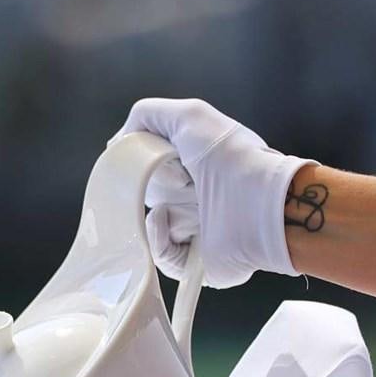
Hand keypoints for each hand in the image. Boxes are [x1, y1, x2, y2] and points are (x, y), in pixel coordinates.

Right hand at [114, 98, 315, 287]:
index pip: (150, 167)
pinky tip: (166, 219)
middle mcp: (193, 198)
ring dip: (152, 210)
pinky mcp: (194, 261)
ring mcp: (194, 231)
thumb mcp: (188, 115)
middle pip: (146, 196)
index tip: (152, 154)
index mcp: (193, 167)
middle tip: (173, 177)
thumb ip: (147, 115)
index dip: (144, 160)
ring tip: (175, 201)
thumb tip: (117, 142)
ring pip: (147, 226)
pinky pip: (159, 255)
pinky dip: (157, 237)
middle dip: (149, 184)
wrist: (257, 200)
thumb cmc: (229, 156)